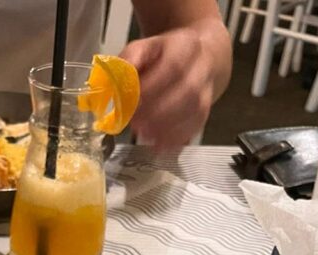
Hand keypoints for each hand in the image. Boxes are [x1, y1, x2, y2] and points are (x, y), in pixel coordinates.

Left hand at [120, 22, 229, 147]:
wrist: (196, 58)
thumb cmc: (162, 56)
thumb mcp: (142, 49)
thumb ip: (126, 63)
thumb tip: (110, 84)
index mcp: (185, 46)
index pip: (173, 66)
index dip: (152, 87)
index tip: (130, 102)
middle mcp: (201, 67)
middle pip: (188, 91)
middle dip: (159, 111)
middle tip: (135, 123)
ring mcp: (206, 90)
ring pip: (194, 111)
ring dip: (167, 127)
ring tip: (144, 134)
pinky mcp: (205, 111)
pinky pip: (195, 127)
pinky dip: (176, 138)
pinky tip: (158, 145)